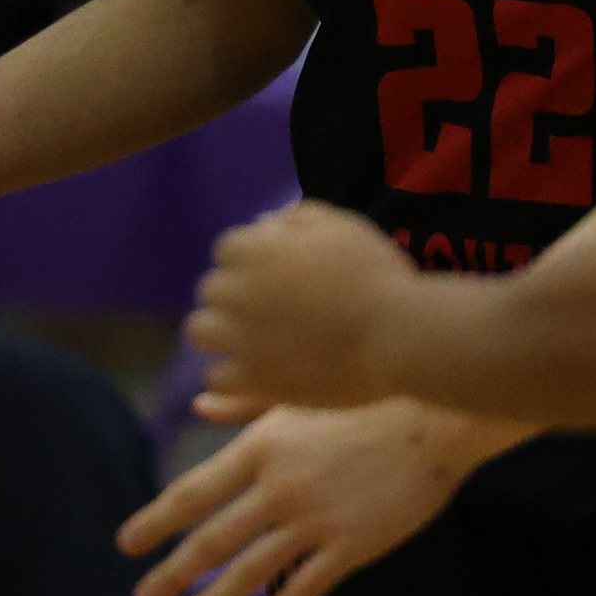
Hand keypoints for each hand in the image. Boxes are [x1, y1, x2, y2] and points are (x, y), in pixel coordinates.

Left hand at [118, 401, 487, 595]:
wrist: (437, 418)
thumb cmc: (367, 398)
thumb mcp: (300, 393)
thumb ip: (246, 403)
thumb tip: (200, 401)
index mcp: (261, 447)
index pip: (193, 491)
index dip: (155, 521)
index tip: (127, 545)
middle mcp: (278, 487)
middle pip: (211, 539)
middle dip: (172, 575)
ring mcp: (314, 520)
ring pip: (249, 571)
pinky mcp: (351, 546)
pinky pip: (305, 588)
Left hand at [186, 200, 422, 412]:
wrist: (395, 332)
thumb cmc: (373, 273)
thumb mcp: (340, 225)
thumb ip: (296, 217)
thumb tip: (264, 222)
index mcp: (253, 250)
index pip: (226, 249)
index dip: (250, 259)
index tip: (274, 273)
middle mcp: (236, 292)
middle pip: (210, 290)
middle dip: (233, 295)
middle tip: (267, 307)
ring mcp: (241, 338)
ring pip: (200, 332)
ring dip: (220, 332)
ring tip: (250, 339)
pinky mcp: (253, 379)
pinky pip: (216, 377)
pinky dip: (230, 375)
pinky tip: (253, 372)